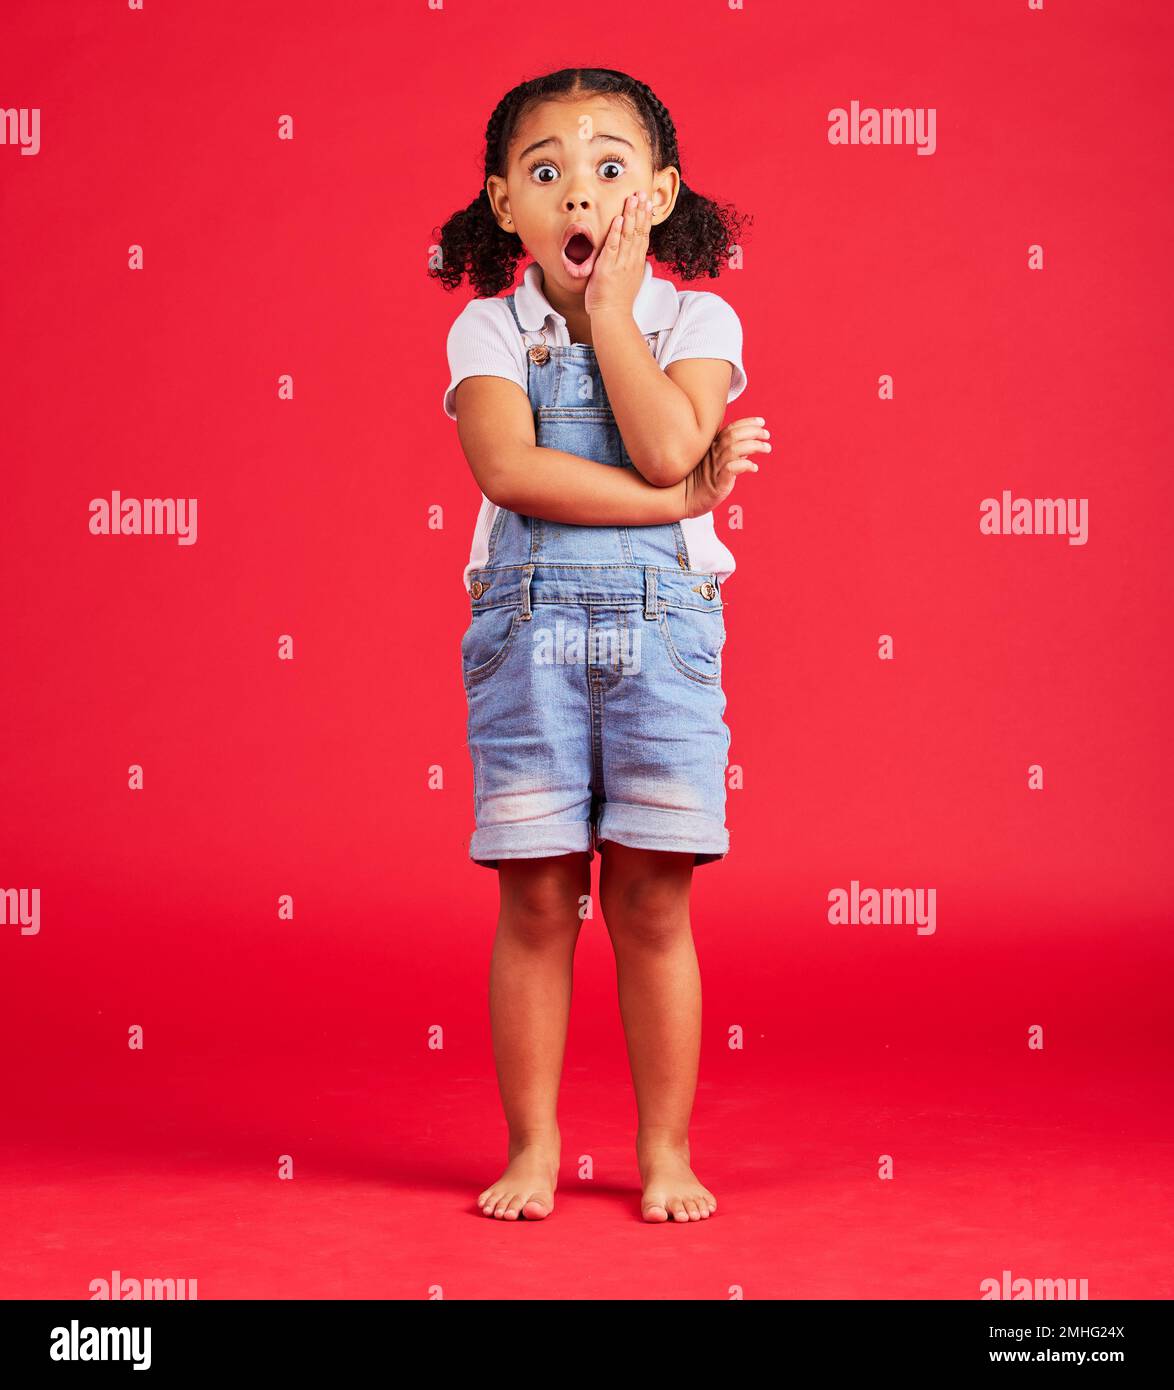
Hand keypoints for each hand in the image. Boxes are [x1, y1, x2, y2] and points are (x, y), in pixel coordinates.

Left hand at [584, 191, 652, 318]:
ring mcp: (620, 263)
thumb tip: (635, 256)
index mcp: (636, 263)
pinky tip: (619, 219)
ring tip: (632, 199)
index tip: (648, 203)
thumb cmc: (617, 301)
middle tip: (642, 193)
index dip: (646, 218)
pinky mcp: (608, 267)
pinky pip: (613, 246)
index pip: (644, 236)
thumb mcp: (629, 280)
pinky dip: (616, 232)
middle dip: (641, 211)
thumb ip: (632, 265)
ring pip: (628, 235)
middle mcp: (631, 261)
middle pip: (638, 231)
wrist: (612, 316)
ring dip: (631, 215)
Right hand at [682, 416, 769, 519]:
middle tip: (766, 434)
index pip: (731, 429)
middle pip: (734, 436)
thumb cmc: (700, 483)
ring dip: (753, 446)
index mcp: (712, 447)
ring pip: (734, 450)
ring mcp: (714, 468)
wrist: (681, 499)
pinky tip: (754, 467)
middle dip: (753, 431)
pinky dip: (744, 465)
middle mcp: (713, 454)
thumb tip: (749, 448)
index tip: (761, 422)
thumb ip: (731, 455)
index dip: (747, 423)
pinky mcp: (716, 483)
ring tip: (767, 448)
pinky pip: (731, 469)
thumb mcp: (716, 464)